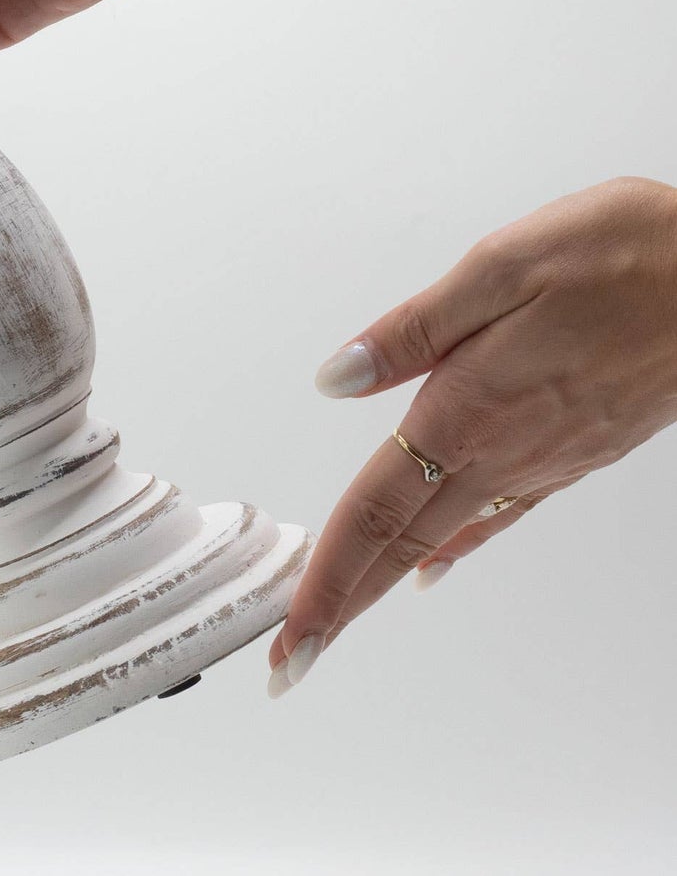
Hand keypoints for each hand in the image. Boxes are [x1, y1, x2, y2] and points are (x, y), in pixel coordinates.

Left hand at [268, 175, 676, 694]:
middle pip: (403, 542)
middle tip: (296, 658)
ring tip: (343, 614)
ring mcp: (544, 459)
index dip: (329, 579)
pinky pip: (501, 514)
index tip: (292, 637)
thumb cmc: (622, 255)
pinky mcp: (579, 451)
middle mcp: (503, 449)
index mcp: (467, 406)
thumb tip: (336, 378)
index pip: (376, 512)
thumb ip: (411, 332)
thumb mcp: (498, 267)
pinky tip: (434, 565)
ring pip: (444, 534)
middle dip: (344, 604)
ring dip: (386, 579)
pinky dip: (455, 546)